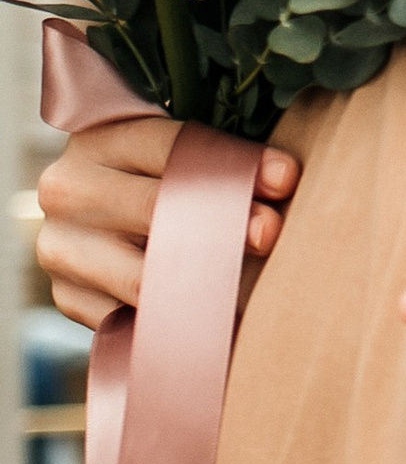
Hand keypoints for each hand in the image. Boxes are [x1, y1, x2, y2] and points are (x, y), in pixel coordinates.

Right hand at [34, 115, 299, 329]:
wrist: (93, 222)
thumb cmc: (157, 180)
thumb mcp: (174, 155)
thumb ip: (217, 161)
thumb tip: (285, 183)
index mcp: (101, 138)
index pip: (171, 147)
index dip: (233, 164)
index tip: (286, 179)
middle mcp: (68, 189)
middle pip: (154, 209)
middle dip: (222, 223)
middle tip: (272, 235)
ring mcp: (61, 247)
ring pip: (141, 275)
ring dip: (207, 286)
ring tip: (256, 291)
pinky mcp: (66, 297)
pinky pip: (129, 318)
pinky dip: (178, 324)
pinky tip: (219, 325)